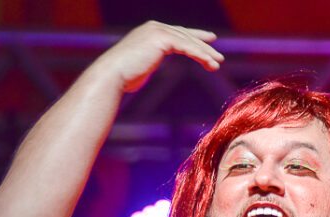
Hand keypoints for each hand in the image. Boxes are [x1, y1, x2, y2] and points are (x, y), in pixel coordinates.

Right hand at [95, 20, 223, 92]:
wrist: (111, 75)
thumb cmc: (122, 76)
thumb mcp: (139, 66)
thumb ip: (147, 62)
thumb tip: (147, 68)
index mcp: (149, 32)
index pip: (177, 33)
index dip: (194, 38)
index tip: (208, 42)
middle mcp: (154, 27)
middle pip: (185, 35)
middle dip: (203, 46)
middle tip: (218, 56)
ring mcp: (157, 30)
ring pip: (188, 41)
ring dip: (205, 53)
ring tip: (218, 63)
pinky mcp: (161, 39)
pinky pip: (187, 47)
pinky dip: (200, 55)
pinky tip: (210, 64)